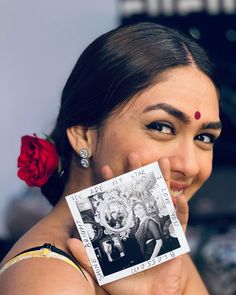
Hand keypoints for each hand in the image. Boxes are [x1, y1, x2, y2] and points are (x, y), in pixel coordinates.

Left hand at [68, 154, 188, 294]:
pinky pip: (179, 222)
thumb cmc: (125, 283)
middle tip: (134, 155)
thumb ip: (87, 257)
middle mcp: (142, 221)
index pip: (118, 201)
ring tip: (162, 163)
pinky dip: (180, 210)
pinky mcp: (175, 238)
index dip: (112, 186)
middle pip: (140, 193)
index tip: (106, 169)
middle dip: (137, 174)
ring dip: (163, 181)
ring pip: (162, 199)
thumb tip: (71, 241)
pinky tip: (177, 198)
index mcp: (125, 226)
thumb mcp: (103, 270)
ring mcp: (160, 226)